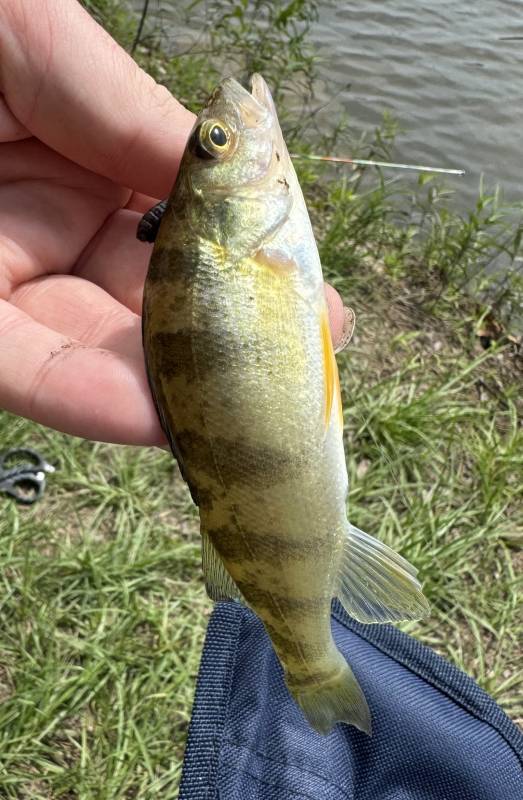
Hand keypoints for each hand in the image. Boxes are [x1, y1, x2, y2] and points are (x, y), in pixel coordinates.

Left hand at [0, 0, 345, 446]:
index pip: (178, 227)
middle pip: (150, 302)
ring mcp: (3, 284)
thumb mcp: (40, 43)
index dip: (245, 266)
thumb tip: (235, 163)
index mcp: (78, 160)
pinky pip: (30, 371)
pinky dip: (92, 398)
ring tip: (250, 409)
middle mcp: (47, 230)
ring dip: (174, 385)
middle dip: (228, 340)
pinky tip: (161, 419)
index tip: (310, 300)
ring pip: (100, 350)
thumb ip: (133, 112)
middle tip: (304, 368)